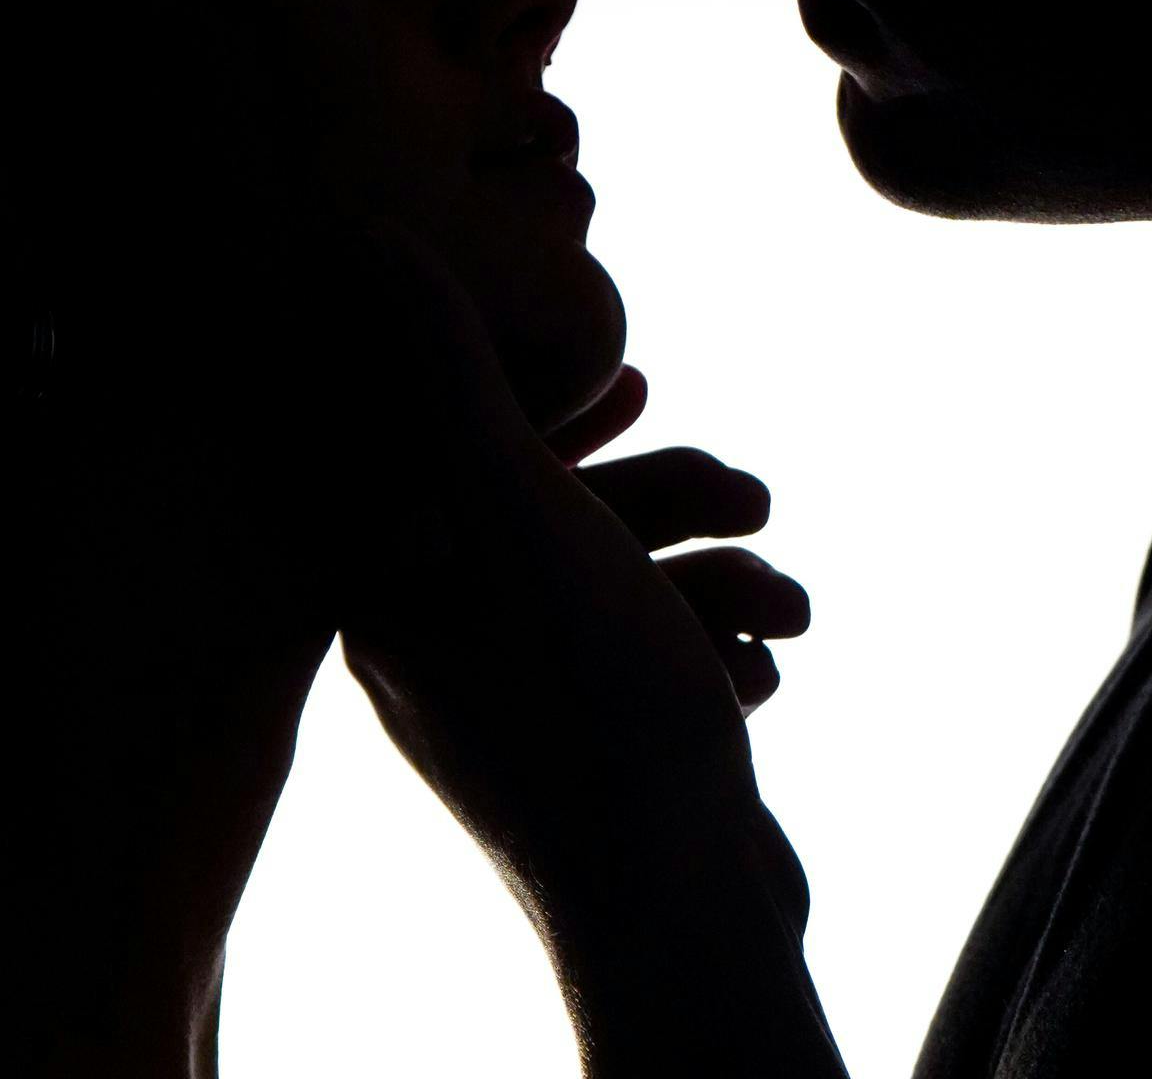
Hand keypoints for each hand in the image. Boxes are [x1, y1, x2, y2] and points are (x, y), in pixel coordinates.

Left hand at [336, 224, 807, 931]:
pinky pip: (646, 639)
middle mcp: (438, 643)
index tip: (638, 381)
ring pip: (618, 570)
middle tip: (751, 492)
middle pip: (552, 506)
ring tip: (785, 604)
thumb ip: (452, 373)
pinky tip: (768, 661)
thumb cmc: (596, 712)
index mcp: (392, 586)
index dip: (552, 402)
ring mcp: (517, 699)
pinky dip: (714, 632)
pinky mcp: (589, 739)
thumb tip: (366, 235)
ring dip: (716, 568)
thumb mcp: (520, 514)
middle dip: (669, 491)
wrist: (689, 915)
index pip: (446, 443)